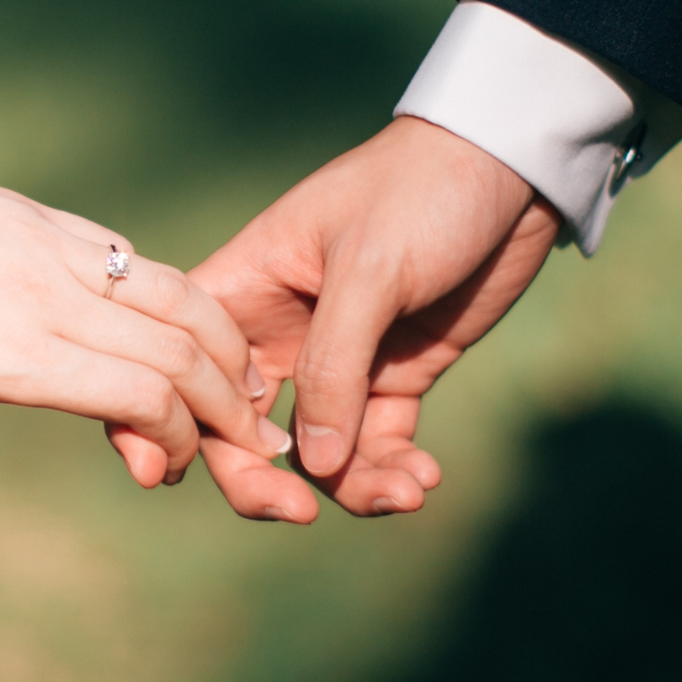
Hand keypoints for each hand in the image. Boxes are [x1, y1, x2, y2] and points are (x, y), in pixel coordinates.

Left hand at [0, 181, 291, 550]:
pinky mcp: (43, 217)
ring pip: (176, 294)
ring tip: (245, 384)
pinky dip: (180, 297)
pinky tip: (185, 328)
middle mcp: (48, 297)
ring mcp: (51, 248)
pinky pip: (134, 259)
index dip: (179, 440)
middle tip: (249, 442)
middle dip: (230, 404)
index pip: (144, 396)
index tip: (164, 470)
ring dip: (224, 344)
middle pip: (182, 350)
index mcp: (11, 353)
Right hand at [189, 117, 560, 521]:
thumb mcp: (369, 269)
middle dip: (262, 481)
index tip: (180, 473)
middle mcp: (278, 332)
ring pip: (315, 452)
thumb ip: (333, 366)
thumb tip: (312, 466)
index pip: (183, 365)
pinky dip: (393, 470)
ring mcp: (338, 359)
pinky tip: (424, 478)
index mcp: (243, 288)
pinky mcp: (395, 374)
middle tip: (299, 514)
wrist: (511, 167)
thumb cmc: (421, 191)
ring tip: (404, 492)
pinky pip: (376, 444)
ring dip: (350, 485)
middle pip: (240, 429)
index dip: (169, 421)